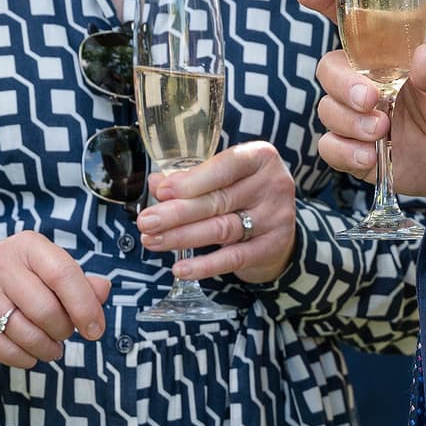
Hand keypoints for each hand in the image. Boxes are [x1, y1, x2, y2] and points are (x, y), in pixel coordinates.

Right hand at [0, 231, 111, 367]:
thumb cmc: (25, 283)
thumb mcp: (52, 273)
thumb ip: (83, 283)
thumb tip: (103, 290)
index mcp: (28, 245)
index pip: (63, 274)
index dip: (85, 306)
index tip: (96, 330)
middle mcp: (1, 262)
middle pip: (45, 309)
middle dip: (64, 330)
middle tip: (65, 333)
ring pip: (26, 333)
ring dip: (47, 348)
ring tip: (52, 347)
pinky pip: (6, 350)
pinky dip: (25, 358)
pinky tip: (31, 354)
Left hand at [138, 142, 296, 283]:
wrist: (278, 227)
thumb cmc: (244, 193)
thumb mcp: (222, 178)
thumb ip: (191, 178)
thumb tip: (156, 184)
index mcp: (260, 157)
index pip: (224, 167)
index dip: (191, 181)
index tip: (162, 192)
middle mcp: (273, 184)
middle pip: (218, 200)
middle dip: (176, 213)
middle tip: (146, 222)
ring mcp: (276, 217)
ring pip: (221, 229)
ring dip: (182, 237)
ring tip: (153, 241)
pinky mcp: (273, 247)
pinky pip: (233, 258)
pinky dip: (204, 265)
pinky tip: (180, 268)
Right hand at [295, 0, 425, 198]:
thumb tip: (421, 58)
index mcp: (387, 53)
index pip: (350, 19)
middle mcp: (367, 79)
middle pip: (329, 69)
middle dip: (343, 84)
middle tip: (371, 98)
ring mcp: (358, 115)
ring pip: (327, 109)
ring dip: (350, 120)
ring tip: (383, 129)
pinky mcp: (355, 149)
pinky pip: (330, 147)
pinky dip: (346, 151)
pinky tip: (370, 155)